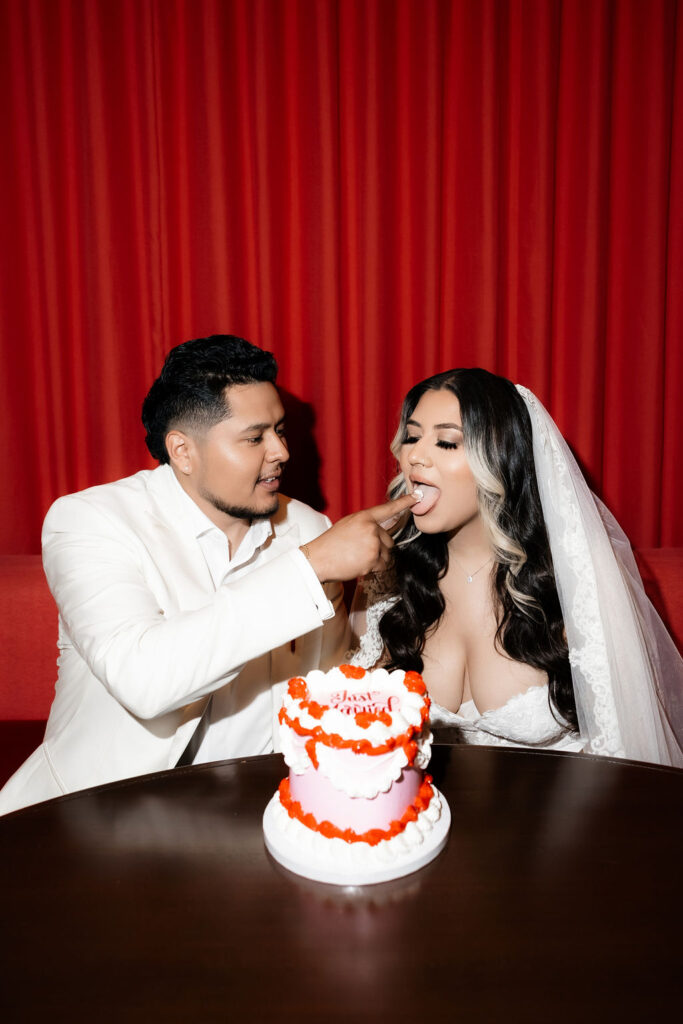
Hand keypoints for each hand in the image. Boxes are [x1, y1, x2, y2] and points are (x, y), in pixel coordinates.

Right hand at [303, 493, 417, 581]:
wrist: (318, 559)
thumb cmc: (330, 544)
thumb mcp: (347, 526)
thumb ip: (365, 525)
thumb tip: (380, 532)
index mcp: (363, 517)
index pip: (387, 509)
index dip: (404, 502)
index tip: (417, 496)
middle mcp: (370, 528)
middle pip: (389, 540)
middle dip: (379, 547)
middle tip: (359, 551)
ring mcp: (373, 544)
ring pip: (387, 554)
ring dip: (376, 559)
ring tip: (357, 557)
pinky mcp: (373, 559)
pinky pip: (383, 565)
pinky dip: (374, 568)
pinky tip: (359, 565)